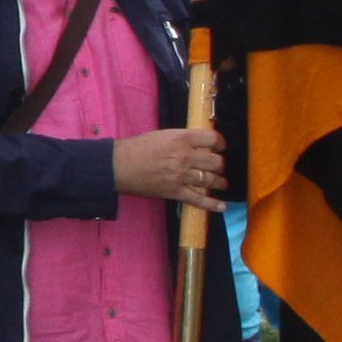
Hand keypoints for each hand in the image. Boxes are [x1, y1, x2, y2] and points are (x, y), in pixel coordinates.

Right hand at [111, 126, 227, 206]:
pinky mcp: (176, 192)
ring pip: (211, 180)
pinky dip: (212, 205)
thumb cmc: (138, 147)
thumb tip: (200, 144)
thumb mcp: (163, 135)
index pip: (213, 139)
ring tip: (221, 183)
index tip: (220, 147)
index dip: (220, 143)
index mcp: (182, 139)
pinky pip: (199, 200)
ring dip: (220, 182)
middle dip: (220, 164)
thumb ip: (183, 139)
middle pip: (216, 161)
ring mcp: (182, 176)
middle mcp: (185, 157)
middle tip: (217, 166)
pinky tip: (222, 207)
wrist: (119, 166)